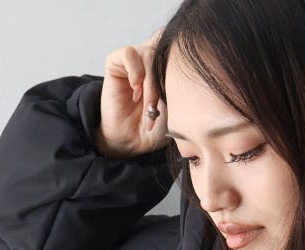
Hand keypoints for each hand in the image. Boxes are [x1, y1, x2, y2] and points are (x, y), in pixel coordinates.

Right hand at [96, 28, 169, 158]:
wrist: (135, 141)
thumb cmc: (157, 127)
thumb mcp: (178, 107)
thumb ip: (182, 85)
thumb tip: (189, 68)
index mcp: (168, 68)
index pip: (178, 53)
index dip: (180, 70)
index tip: (179, 99)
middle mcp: (151, 62)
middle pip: (164, 54)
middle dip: (164, 84)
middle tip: (160, 109)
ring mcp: (134, 61)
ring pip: (148, 54)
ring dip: (151, 82)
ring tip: (148, 106)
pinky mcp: (115, 63)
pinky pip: (128, 53)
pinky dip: (135, 71)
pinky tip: (135, 90)